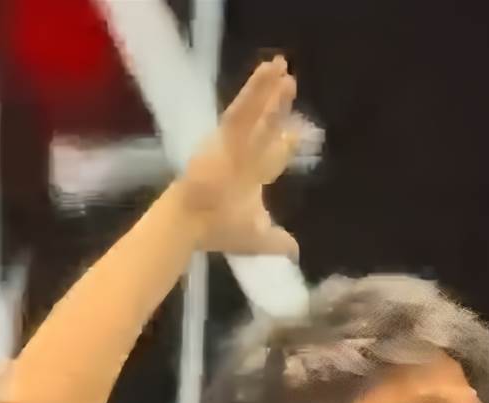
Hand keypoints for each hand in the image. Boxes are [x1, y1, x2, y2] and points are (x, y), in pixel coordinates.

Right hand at [176, 56, 301, 258]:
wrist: (194, 224)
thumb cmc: (220, 231)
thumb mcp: (258, 239)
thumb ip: (277, 240)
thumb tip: (295, 251)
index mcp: (250, 178)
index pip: (271, 157)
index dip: (283, 145)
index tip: (293, 133)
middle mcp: (243, 156)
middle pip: (265, 126)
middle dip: (278, 108)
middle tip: (291, 85)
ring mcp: (234, 143)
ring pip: (255, 111)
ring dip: (268, 89)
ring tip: (282, 64)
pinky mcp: (224, 134)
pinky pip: (244, 106)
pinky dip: (257, 88)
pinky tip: (270, 69)